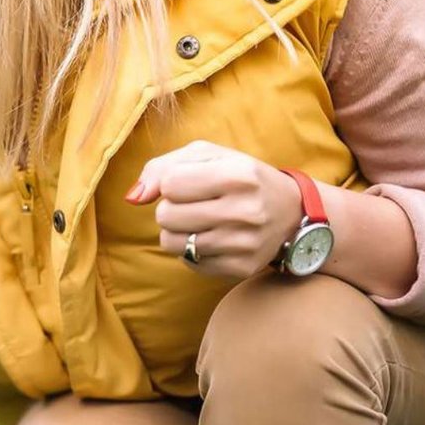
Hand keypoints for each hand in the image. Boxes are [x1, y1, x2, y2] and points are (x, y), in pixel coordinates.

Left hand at [125, 140, 304, 279]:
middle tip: (195, 204)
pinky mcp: (241, 268)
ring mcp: (244, 244)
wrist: (292, 212)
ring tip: (200, 221)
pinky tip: (215, 237)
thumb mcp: (207, 156)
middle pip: (166, 216)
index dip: (171, 183)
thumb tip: (133, 198)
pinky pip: (189, 262)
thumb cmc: (240, 177)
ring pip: (171, 243)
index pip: (169, 184)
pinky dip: (192, 250)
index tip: (190, 183)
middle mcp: (245, 211)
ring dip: (177, 231)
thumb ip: (161, 167)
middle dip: (171, 208)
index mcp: (238, 175)